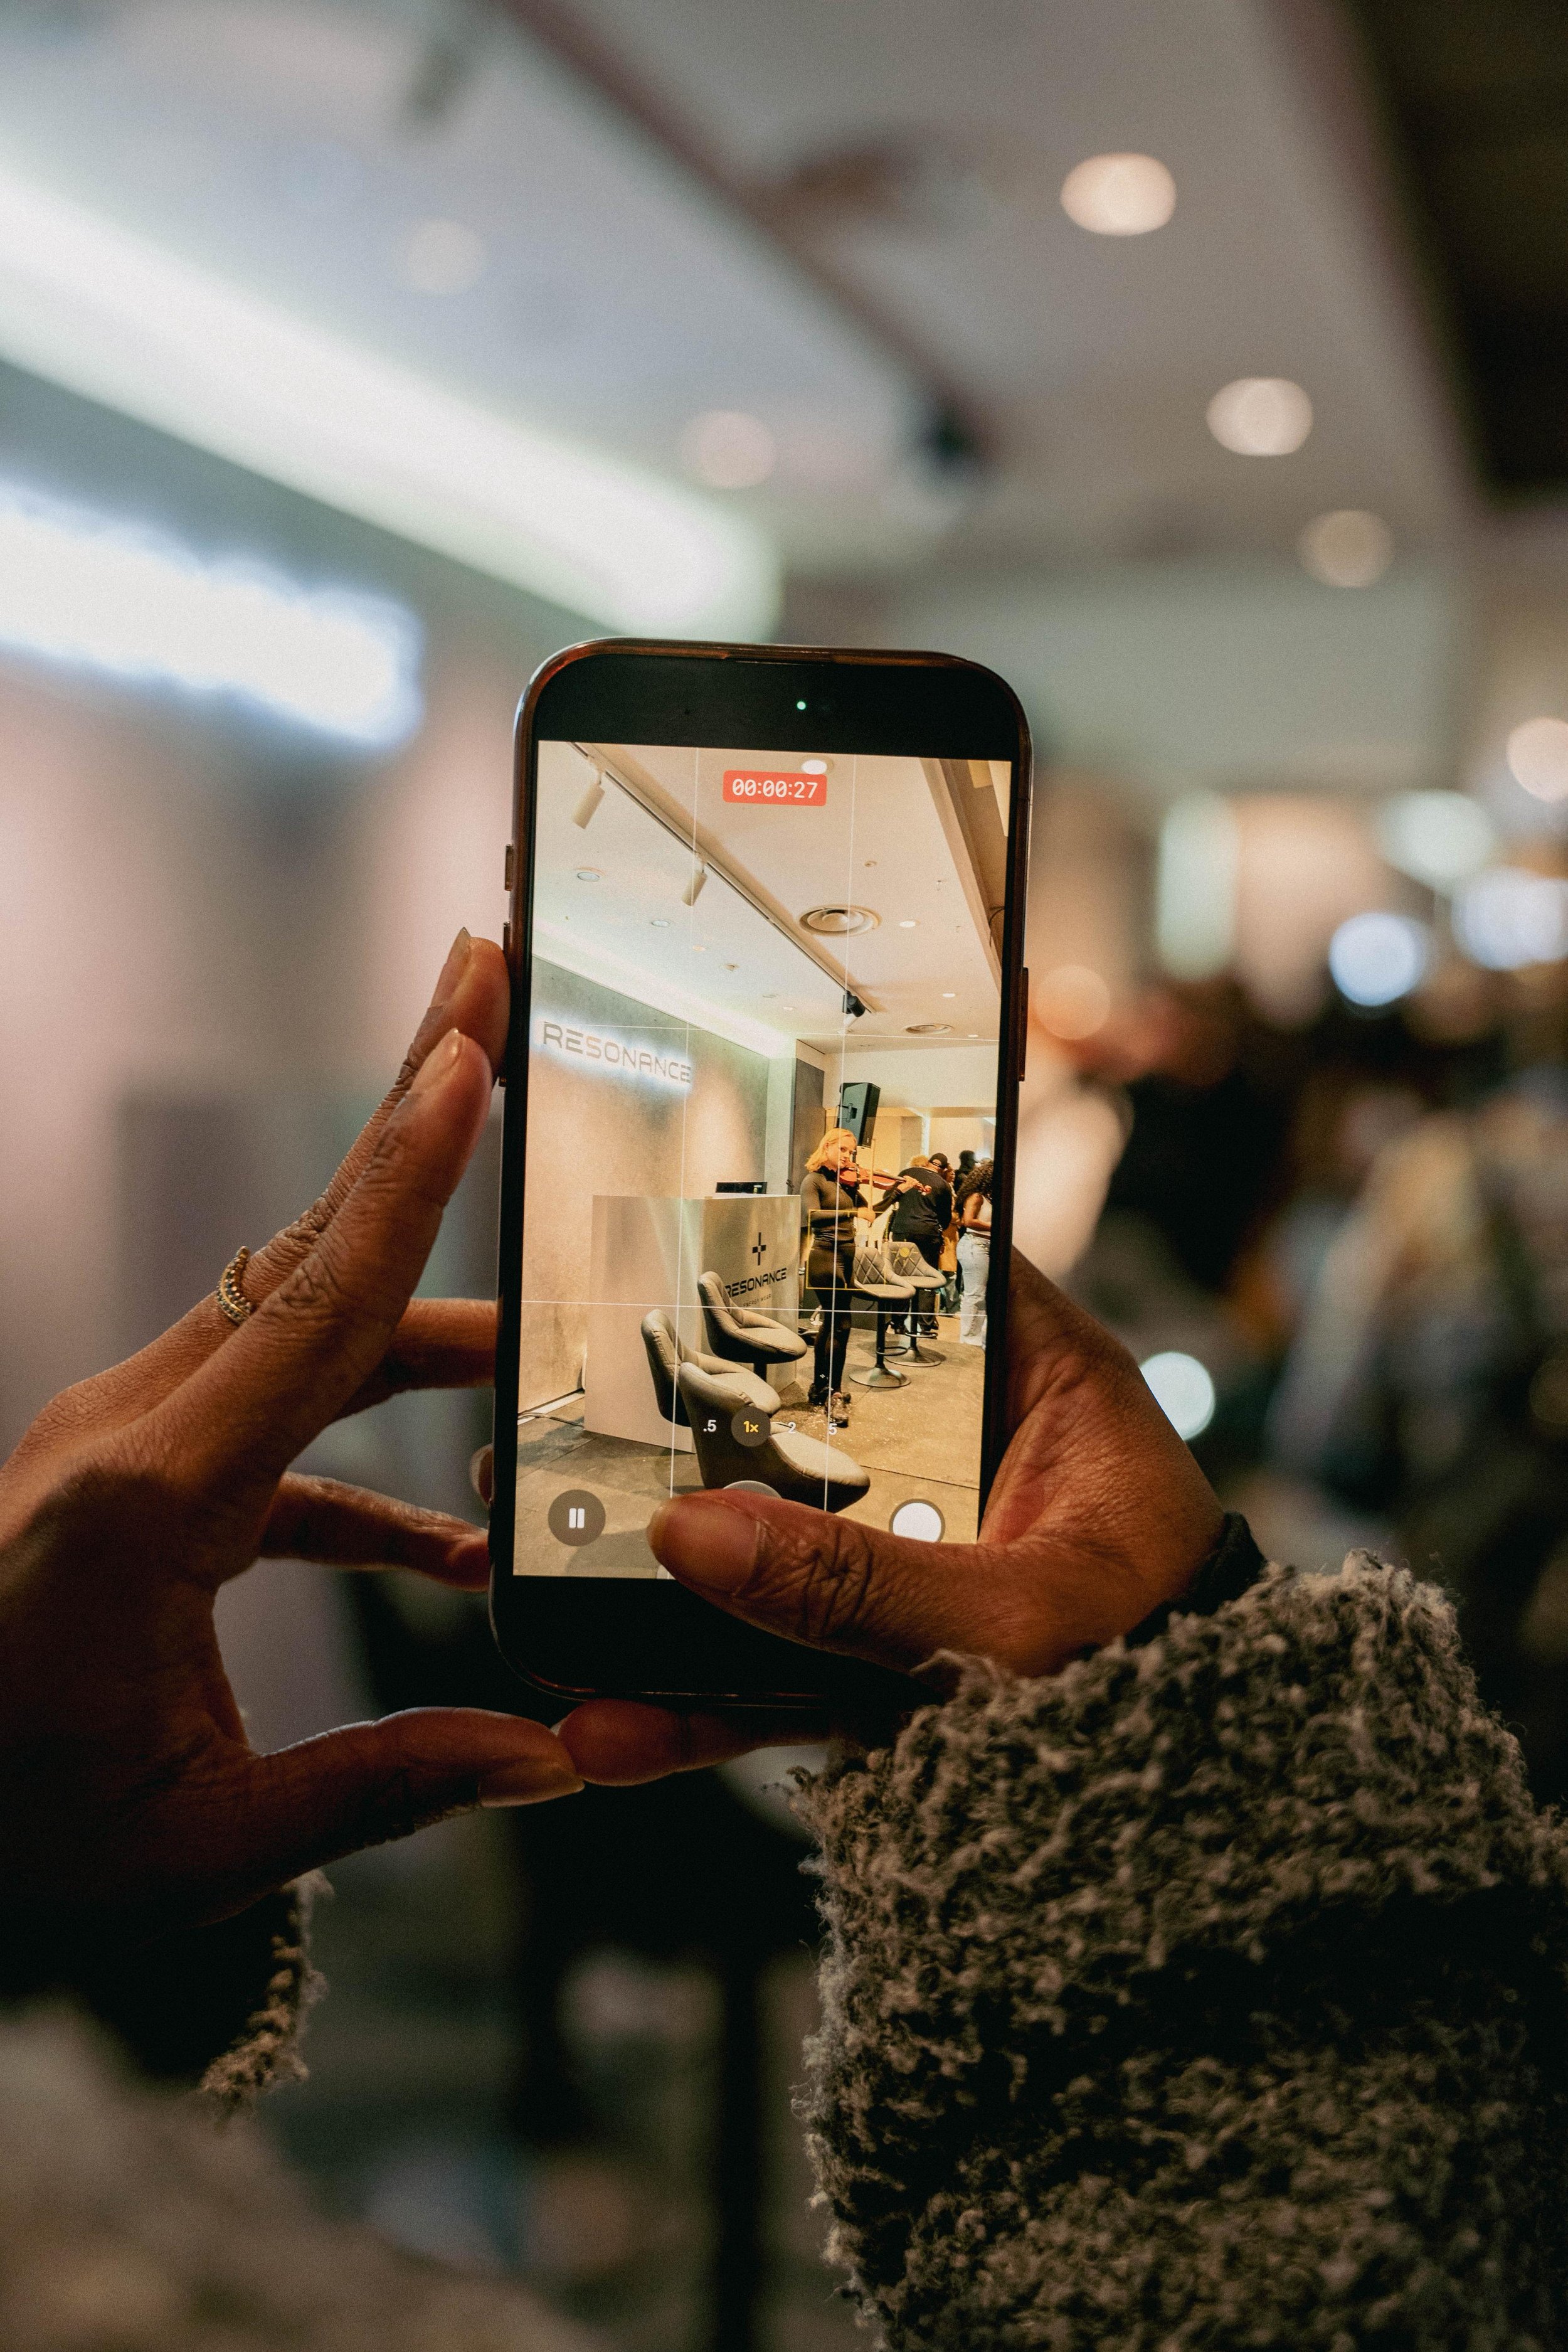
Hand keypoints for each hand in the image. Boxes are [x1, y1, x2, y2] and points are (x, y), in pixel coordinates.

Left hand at [0, 931, 579, 1952]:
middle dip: (409, 1121)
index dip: (410, 1174)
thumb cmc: (5, 1845)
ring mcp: (119, 1450)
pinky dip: (365, 1471)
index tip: (468, 1051)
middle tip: (481, 990)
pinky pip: (270, 1437)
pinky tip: (449, 1541)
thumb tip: (548, 1755)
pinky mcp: (124, 1488)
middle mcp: (127, 1440)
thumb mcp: (200, 1846)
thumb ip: (387, 1786)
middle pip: (308, 1253)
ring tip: (531, 1323)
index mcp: (144, 1505)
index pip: (318, 1306)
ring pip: (296, 1332)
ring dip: (419, 1326)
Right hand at [558, 1253, 1223, 1783]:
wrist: (1225, 1839)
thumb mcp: (1020, 1624)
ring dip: (657, 1573)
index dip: (800, 1248)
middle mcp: (965, 1456)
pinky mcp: (886, 1665)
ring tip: (536, 1576)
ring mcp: (915, 1562)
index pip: (911, 1269)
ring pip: (769, 1546)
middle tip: (549, 1415)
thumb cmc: (1179, 1684)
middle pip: (800, 1410)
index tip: (673, 1240)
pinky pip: (777, 1672)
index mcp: (1035, 1383)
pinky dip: (697, 1705)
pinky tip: (607, 1731)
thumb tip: (688, 1532)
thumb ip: (862, 1587)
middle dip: (676, 1427)